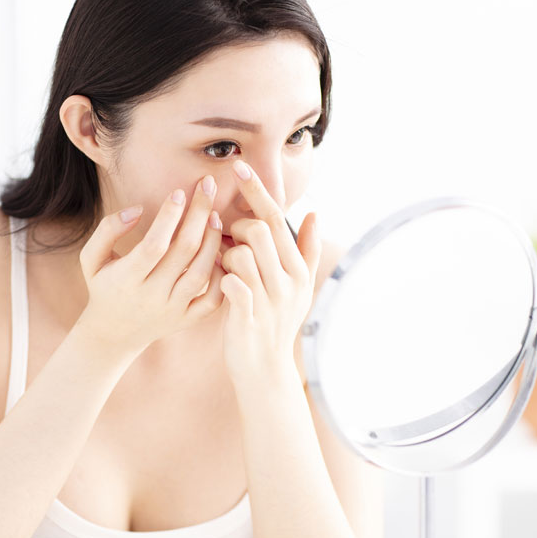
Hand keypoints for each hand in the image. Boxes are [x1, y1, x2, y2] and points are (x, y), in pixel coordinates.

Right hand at [76, 175, 225, 354]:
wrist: (114, 332)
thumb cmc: (104, 285)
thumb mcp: (92, 258)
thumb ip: (108, 230)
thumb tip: (137, 210)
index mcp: (127, 279)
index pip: (154, 245)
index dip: (168, 217)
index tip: (179, 192)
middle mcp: (152, 295)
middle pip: (184, 252)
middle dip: (199, 214)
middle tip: (208, 187)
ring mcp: (172, 310)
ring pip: (202, 273)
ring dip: (213, 240)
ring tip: (216, 215)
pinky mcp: (187, 319)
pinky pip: (213, 299)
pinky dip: (223, 275)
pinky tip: (222, 251)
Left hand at [218, 159, 320, 389]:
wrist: (265, 370)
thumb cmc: (275, 322)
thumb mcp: (299, 287)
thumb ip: (307, 249)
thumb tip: (315, 213)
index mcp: (297, 268)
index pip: (276, 219)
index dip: (256, 191)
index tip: (238, 167)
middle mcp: (288, 280)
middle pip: (258, 230)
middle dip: (235, 228)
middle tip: (226, 241)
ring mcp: (269, 299)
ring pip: (241, 253)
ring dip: (225, 255)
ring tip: (224, 268)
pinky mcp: (248, 316)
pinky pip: (233, 283)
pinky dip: (223, 277)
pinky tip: (221, 283)